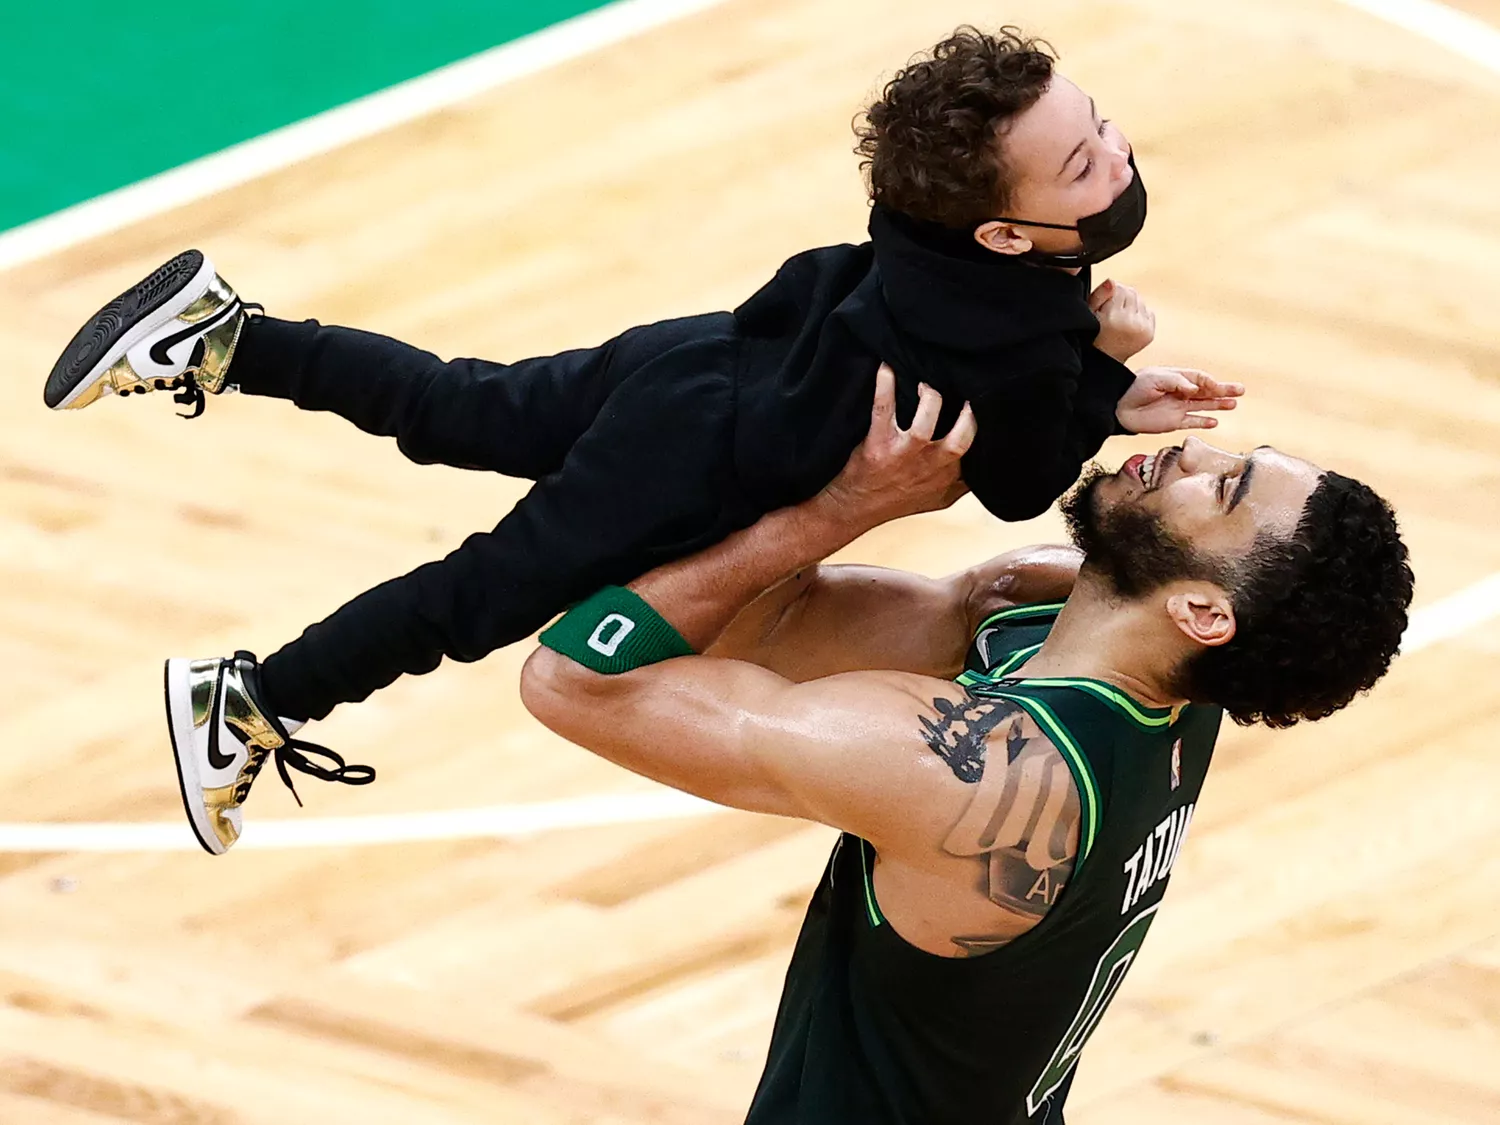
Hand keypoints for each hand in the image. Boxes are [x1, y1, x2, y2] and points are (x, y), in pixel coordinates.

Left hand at [817, 364, 975, 533]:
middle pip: (961, 438)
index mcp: (948, 473)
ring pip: (925, 423)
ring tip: (926, 381)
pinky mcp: (878, 444)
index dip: (985, 424)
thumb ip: (964, 484)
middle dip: (969, 414)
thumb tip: (986, 469)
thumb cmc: (899, 499)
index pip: (976, 448)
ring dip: (929, 397)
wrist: (856, 507)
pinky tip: (886, 367)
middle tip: (967, 386)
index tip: (986, 401)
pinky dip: (884, 386)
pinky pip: (883, 409)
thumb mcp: (939, 498)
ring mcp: (903, 454)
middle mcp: (929, 465)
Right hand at [1089, 279, 1154, 361]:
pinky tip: (1128, 324)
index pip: (1118, 288)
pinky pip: (1149, 312)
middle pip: (1131, 292)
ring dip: (1132, 306)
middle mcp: (1130, 322)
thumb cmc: (1091, 337)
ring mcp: (1142, 328)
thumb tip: (1113, 281)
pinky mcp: (1150, 333)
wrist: (1104, 361)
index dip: (1109, 293)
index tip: (1104, 303)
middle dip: (1122, 298)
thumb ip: (1098, 295)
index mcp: (1113, 317)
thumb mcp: (1087, 314)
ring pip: (1141, 301)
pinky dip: (1140, 315)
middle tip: (1111, 312)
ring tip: (1119, 319)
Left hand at [1115, 366, 1244, 434]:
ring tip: (1233, 404)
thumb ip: (1176, 382)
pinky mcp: (1174, 422)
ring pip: (1204, 406)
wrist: (1118, 407)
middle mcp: (1181, 392)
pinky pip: (1192, 421)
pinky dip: (1203, 422)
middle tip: (1240, 390)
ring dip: (1218, 405)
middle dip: (1224, 391)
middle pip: (1207, 391)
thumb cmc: (1135, 388)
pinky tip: (1215, 422)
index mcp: (1177, 378)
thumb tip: (1195, 389)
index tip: (1215, 386)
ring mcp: (1179, 407)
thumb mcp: (1155, 379)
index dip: (1209, 382)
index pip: (1200, 378)